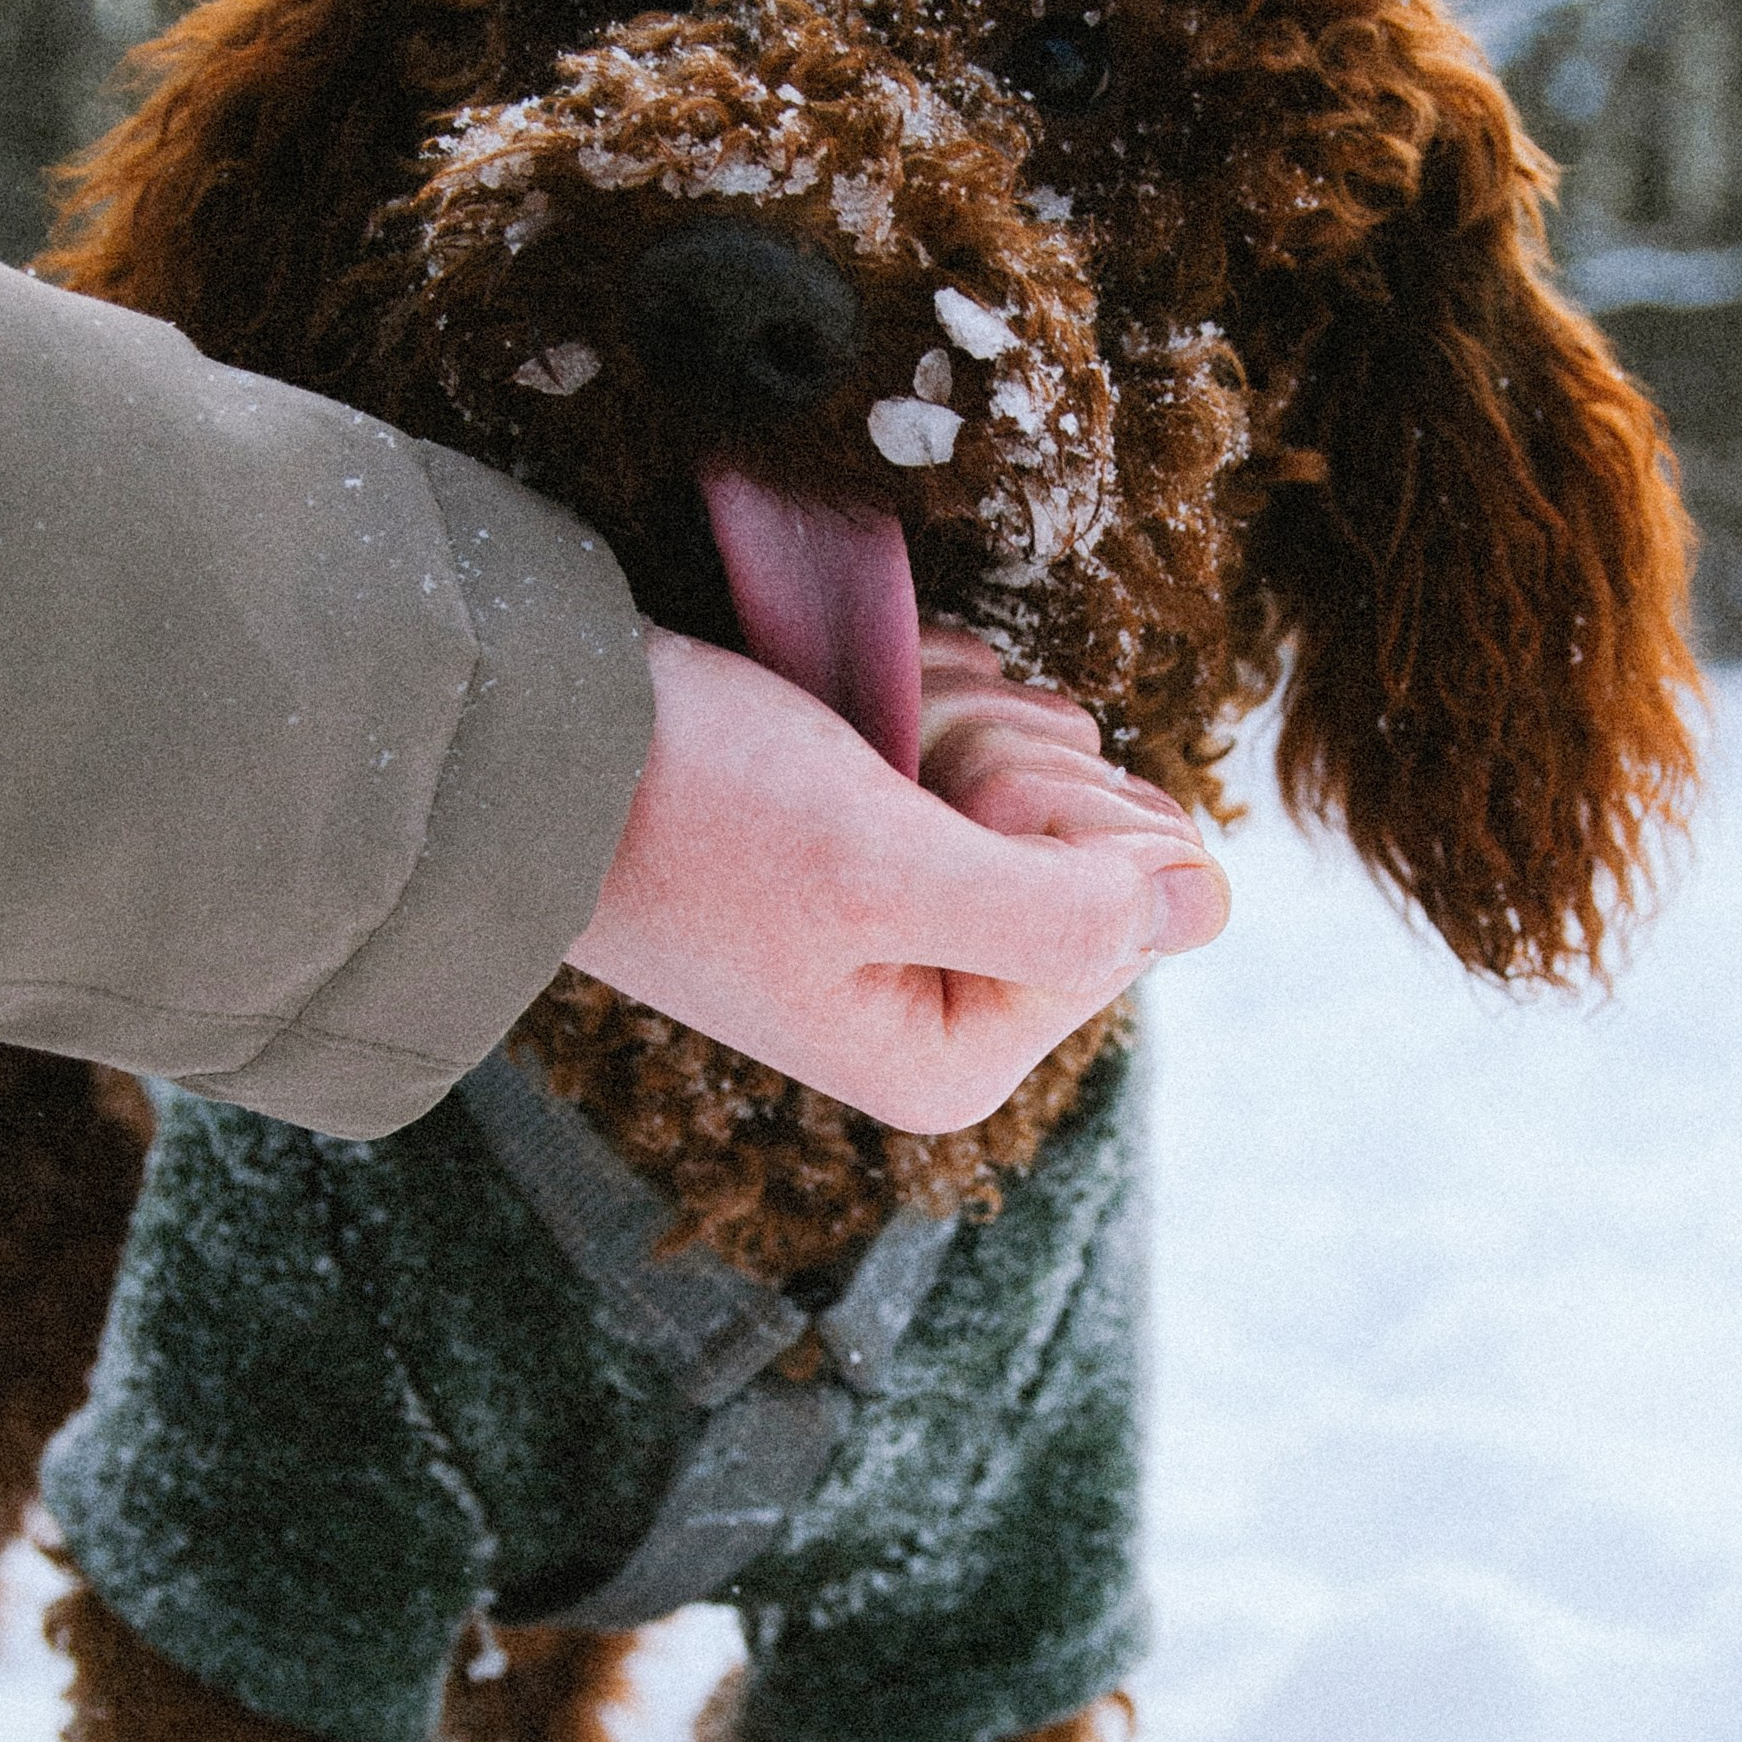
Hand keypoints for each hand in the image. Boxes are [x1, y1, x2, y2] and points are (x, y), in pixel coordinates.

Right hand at [565, 621, 1228, 1131]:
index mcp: (956, 1054)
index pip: (1133, 910)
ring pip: (1056, 763)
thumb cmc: (688, 812)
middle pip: (1105, 839)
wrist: (529, 738)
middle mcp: (955, 992)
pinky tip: (842, 709)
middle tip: (876, 770)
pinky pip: (999, 720)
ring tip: (842, 743)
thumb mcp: (882, 867)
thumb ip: (1061, 907)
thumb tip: (1212, 901)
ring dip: (963, 717)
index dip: (1048, 824)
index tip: (925, 806)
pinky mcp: (899, 815)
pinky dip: (933, 687)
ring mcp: (929, 902)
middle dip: (1003, 766)